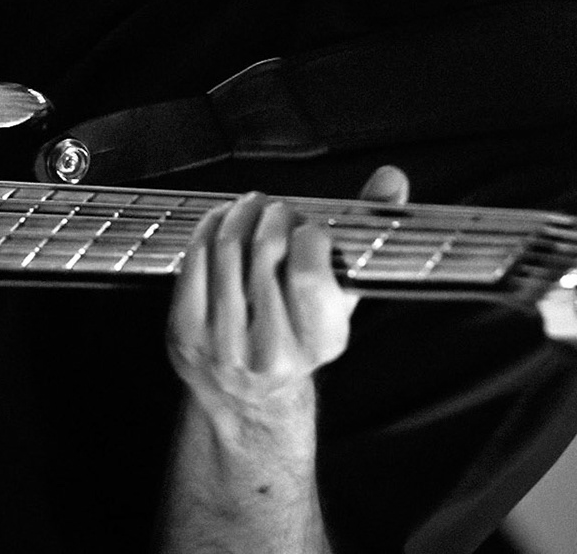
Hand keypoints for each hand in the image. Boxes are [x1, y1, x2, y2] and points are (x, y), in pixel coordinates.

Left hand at [167, 194, 356, 435]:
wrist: (251, 398)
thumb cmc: (301, 334)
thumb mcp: (342, 295)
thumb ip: (368, 234)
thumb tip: (390, 179)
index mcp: (319, 342)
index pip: (308, 272)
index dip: (308, 235)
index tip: (309, 229)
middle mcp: (272, 352)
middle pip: (265, 252)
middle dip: (274, 215)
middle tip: (279, 209)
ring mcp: (223, 346)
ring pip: (227, 250)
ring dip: (241, 214)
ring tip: (252, 207)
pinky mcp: (186, 334)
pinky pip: (194, 262)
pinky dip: (208, 228)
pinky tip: (222, 220)